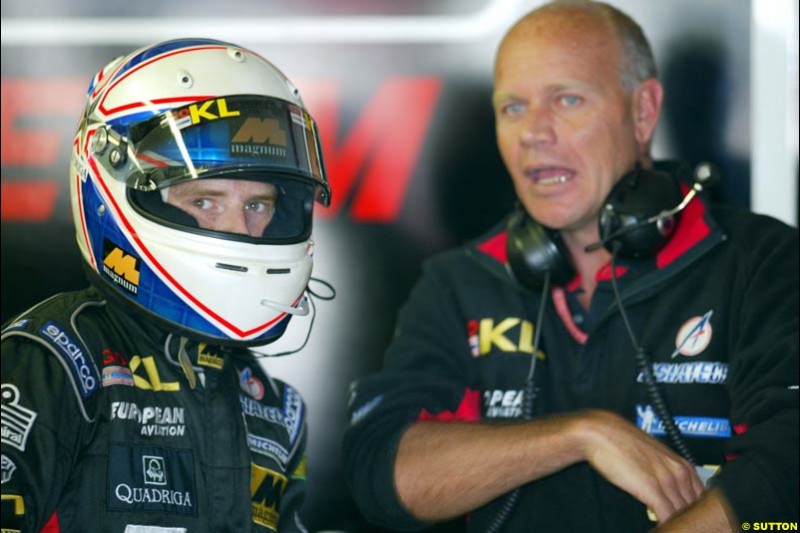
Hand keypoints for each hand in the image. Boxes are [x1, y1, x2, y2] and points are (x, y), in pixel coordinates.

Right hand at [575, 410, 704, 521]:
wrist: (599, 433)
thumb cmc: (620, 443)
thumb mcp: (652, 457)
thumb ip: (665, 474)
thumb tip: (669, 492)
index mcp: (682, 465)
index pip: (702, 499)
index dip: (696, 513)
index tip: (690, 520)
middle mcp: (679, 472)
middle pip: (694, 509)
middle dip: (689, 520)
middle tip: (683, 527)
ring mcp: (667, 480)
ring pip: (683, 515)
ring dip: (678, 524)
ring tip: (671, 529)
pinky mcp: (652, 489)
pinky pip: (667, 517)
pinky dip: (666, 527)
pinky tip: (660, 529)